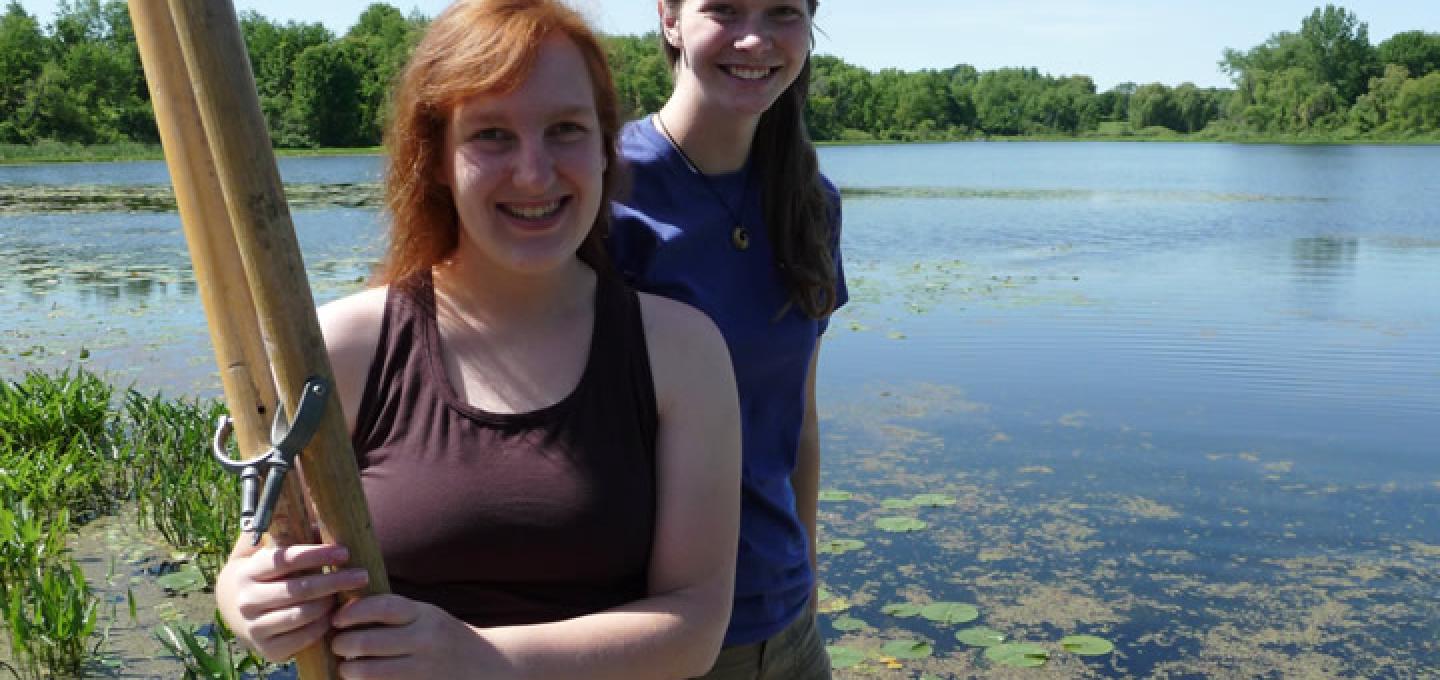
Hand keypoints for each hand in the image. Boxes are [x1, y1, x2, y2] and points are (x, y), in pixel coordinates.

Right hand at [215, 540, 369, 662]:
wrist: (236, 611)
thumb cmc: (264, 573)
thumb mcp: (267, 549)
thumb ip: (288, 528)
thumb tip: (318, 501)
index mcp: (248, 570)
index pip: (285, 559)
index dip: (317, 554)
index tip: (344, 552)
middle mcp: (247, 599)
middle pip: (299, 589)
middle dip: (334, 581)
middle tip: (362, 575)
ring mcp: (254, 626)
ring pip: (302, 615)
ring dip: (329, 604)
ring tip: (346, 595)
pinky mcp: (267, 649)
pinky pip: (303, 638)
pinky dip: (322, 626)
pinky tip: (333, 616)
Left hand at [330, 594, 487, 678]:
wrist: (486, 667)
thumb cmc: (446, 639)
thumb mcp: (428, 616)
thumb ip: (398, 613)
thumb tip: (347, 607)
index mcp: (426, 616)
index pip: (383, 607)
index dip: (354, 612)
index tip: (338, 618)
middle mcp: (426, 641)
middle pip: (369, 641)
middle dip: (343, 644)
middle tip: (336, 644)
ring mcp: (424, 670)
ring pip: (371, 671)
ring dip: (349, 670)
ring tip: (345, 667)